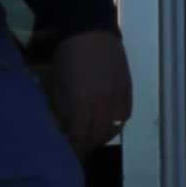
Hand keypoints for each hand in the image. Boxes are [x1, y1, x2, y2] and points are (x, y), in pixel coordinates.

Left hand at [42, 29, 130, 151]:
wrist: (91, 31)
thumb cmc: (68, 57)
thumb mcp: (57, 83)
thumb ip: (62, 108)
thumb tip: (65, 128)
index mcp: (81, 100)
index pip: (80, 133)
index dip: (75, 147)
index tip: (69, 155)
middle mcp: (103, 101)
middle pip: (98, 135)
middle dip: (88, 146)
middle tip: (80, 152)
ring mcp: (118, 96)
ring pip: (114, 127)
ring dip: (102, 138)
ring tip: (93, 141)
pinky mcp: (128, 89)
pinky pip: (125, 115)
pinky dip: (116, 125)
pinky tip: (108, 126)